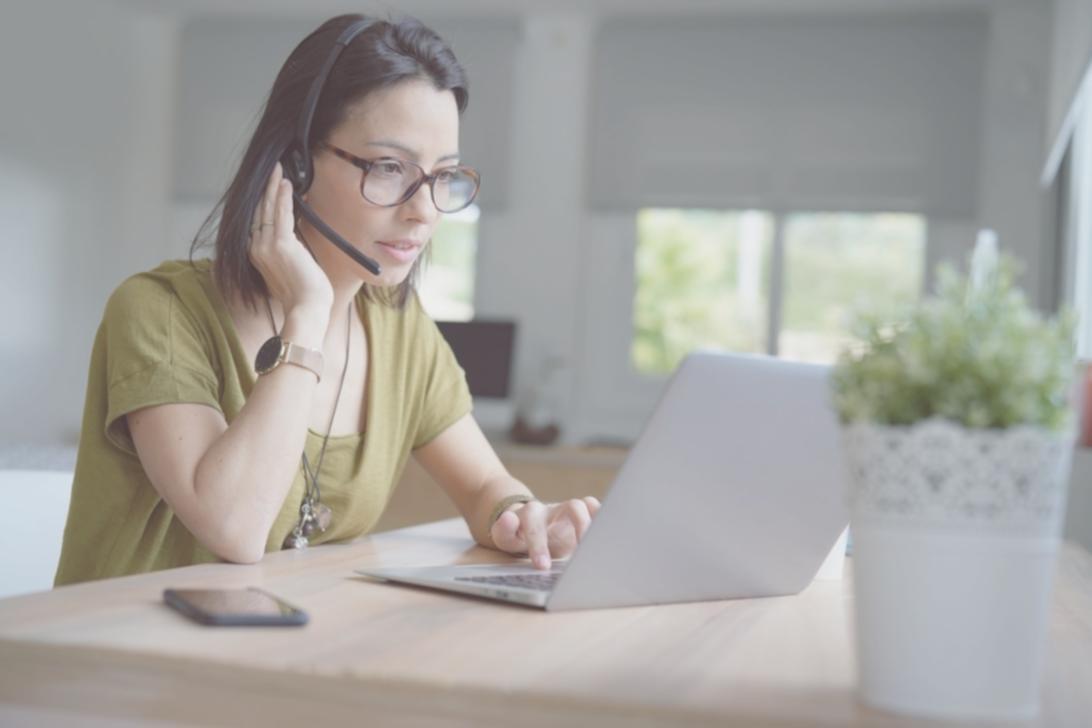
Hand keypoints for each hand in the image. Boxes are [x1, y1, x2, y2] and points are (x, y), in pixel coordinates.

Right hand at [248, 162, 333, 317]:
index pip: (258, 222)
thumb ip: (287, 250)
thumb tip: (295, 235)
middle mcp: (256, 248)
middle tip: (272, 170)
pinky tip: (286, 183)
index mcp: (256, 255)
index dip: (264, 203)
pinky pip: (281, 214)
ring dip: (273, 187)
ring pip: (268, 209)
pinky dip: (283, 197)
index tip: (271, 187)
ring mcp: (266, 246)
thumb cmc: (303, 294)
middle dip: (266, 189)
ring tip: (278, 169)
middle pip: (259, 211)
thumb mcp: (290, 268)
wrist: (307, 308)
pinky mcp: (282, 244)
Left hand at [490, 497, 601, 569]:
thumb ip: (504, 530)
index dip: (539, 543)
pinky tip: (606, 541)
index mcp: (533, 514)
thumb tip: (508, 518)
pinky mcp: (583, 517)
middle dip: (581, 528)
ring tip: (597, 547)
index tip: (543, 566)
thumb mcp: (505, 537)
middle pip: (573, 506)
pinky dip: (604, 521)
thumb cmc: (518, 534)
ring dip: (596, 523)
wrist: (528, 526)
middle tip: (582, 555)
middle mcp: (555, 509)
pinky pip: (598, 511)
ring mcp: (571, 511)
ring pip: (589, 506)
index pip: (536, 523)